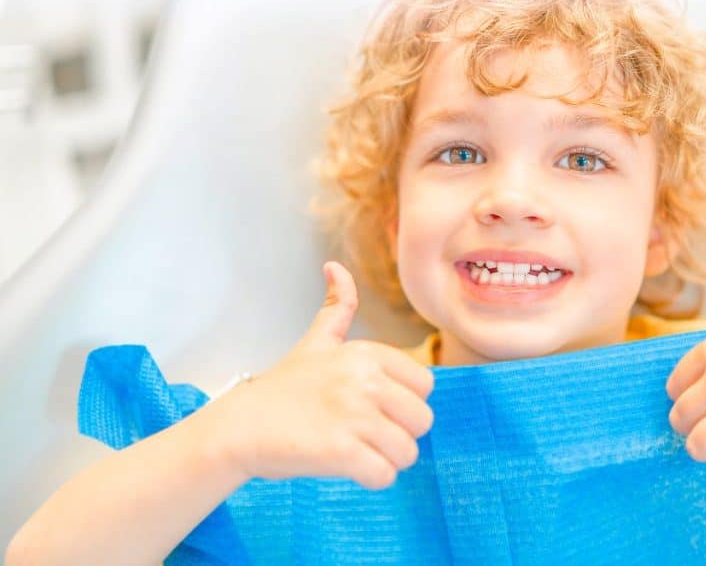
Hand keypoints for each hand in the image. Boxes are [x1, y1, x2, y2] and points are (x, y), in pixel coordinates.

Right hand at [212, 261, 434, 488]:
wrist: (239, 428)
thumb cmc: (282, 389)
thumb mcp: (315, 342)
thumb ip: (336, 306)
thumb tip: (335, 266)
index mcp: (367, 353)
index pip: (425, 386)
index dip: (405, 404)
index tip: (375, 408)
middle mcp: (365, 380)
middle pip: (423, 420)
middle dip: (400, 434)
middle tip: (367, 435)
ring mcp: (354, 415)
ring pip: (407, 451)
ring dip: (387, 460)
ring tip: (358, 452)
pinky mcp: (342, 451)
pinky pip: (386, 475)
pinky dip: (372, 479)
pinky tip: (349, 469)